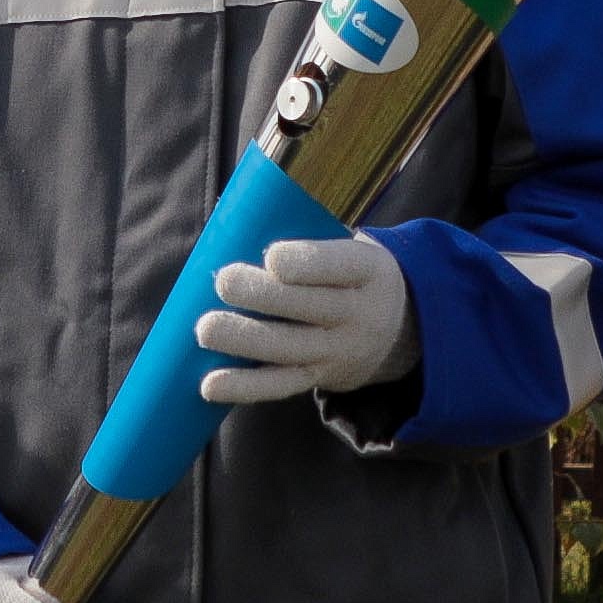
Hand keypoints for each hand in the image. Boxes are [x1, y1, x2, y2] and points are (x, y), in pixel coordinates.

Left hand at [194, 228, 416, 406]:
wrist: (395, 329)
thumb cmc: (348, 273)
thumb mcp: (349, 245)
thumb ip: (307, 233)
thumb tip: (237, 215)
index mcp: (367, 270)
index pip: (341, 266)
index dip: (308, 262)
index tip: (271, 256)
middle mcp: (357, 314)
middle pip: (310, 307)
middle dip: (264, 295)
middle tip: (224, 281)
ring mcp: (338, 351)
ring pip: (290, 348)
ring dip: (244, 340)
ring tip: (207, 329)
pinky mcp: (318, 377)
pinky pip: (280, 385)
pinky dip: (245, 387)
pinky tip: (211, 385)